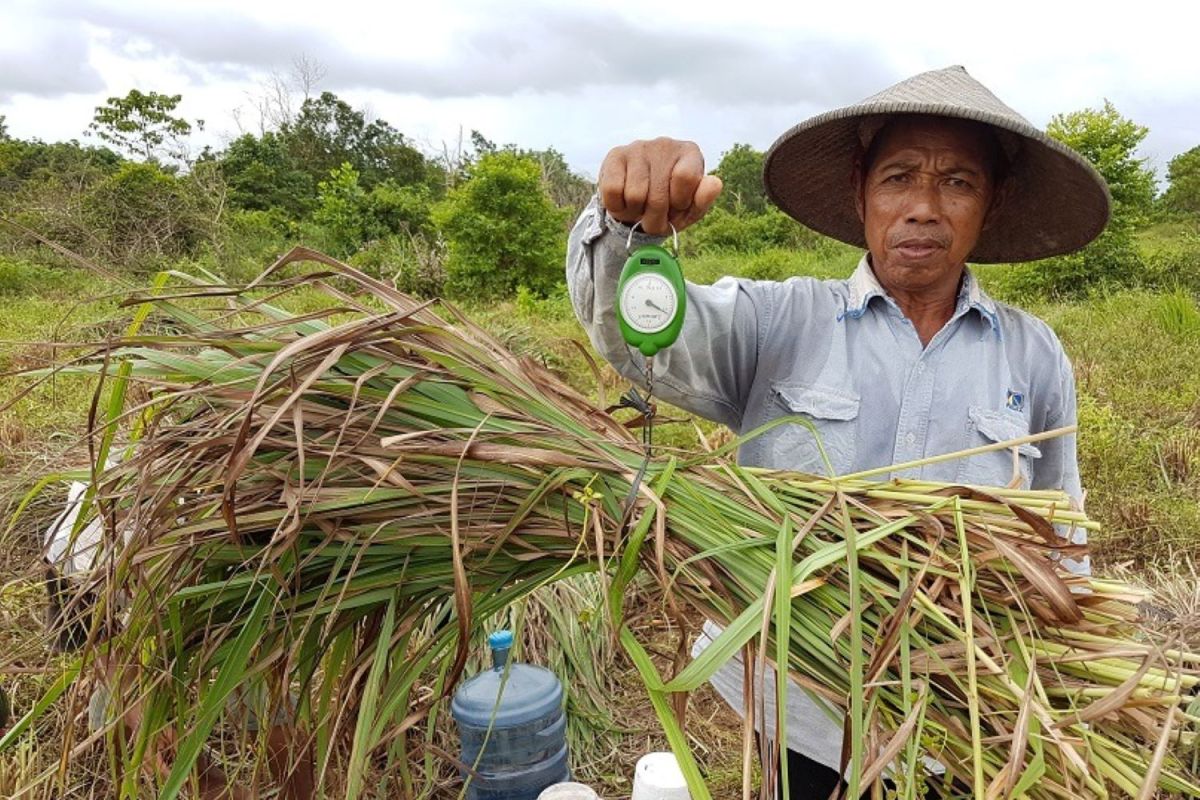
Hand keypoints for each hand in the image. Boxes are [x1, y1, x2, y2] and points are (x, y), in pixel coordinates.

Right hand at [598, 137, 722, 235]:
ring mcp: (638, 147)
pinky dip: (617, 207)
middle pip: (658, 195)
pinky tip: (624, 202)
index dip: (679, 202)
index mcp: (690, 153)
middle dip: (655, 217)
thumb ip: (703, 199)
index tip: (676, 207)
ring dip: (635, 213)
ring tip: (639, 208)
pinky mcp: (615, 155)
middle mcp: (665, 145)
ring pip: (635, 195)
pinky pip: (613, 191)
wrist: (639, 202)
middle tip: (654, 218)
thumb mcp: (690, 208)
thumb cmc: (670, 204)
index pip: (685, 177)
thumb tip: (715, 183)